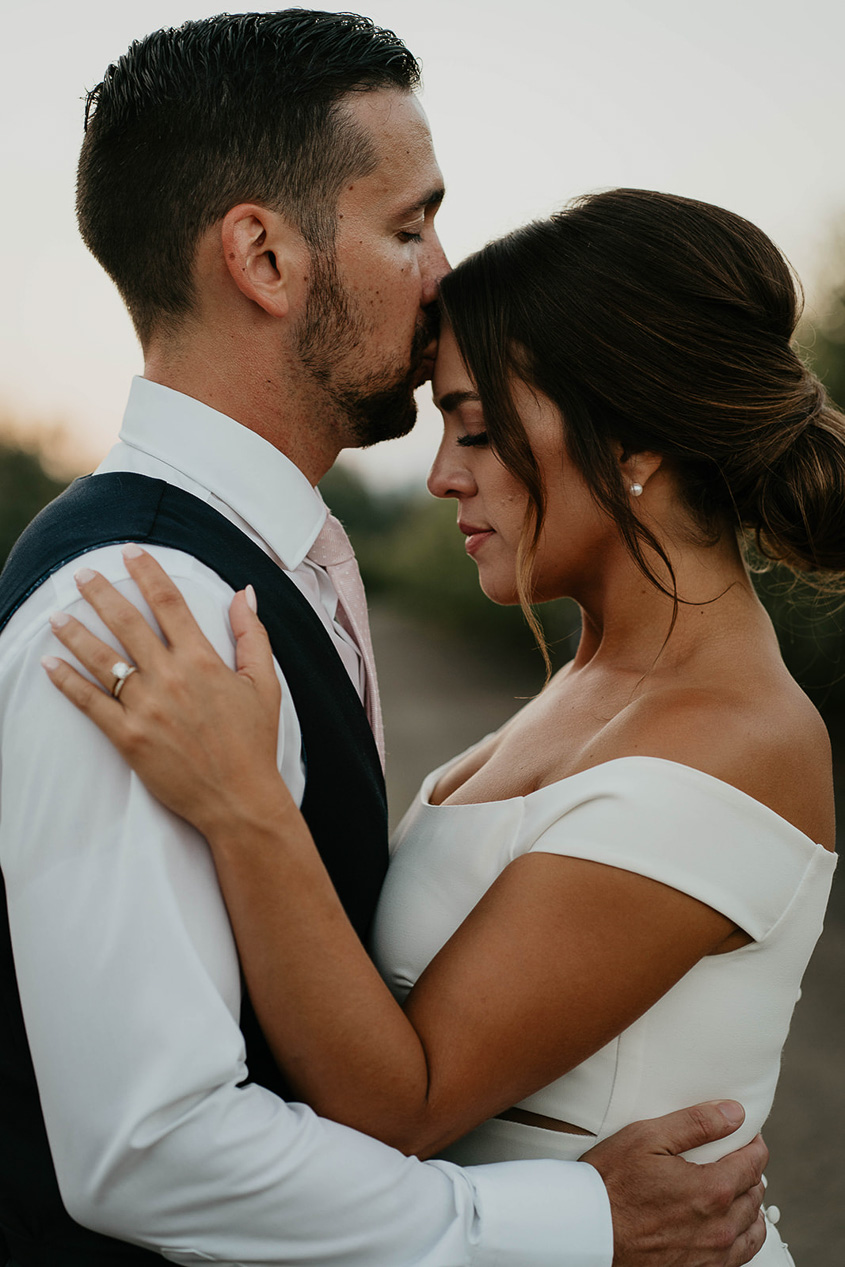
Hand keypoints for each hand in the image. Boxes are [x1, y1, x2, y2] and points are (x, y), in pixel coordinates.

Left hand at [42, 545, 286, 840]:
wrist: (240, 799)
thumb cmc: (255, 742)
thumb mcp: (264, 683)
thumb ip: (251, 634)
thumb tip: (243, 592)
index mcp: (202, 660)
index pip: (169, 603)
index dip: (147, 573)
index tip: (130, 553)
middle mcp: (170, 677)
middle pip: (126, 623)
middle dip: (101, 593)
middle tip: (82, 573)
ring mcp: (146, 707)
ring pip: (101, 658)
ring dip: (76, 632)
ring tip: (57, 613)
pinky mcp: (128, 737)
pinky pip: (90, 703)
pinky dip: (67, 681)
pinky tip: (51, 663)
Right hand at [582, 1101, 766, 1266]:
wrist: (589, 1232)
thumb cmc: (610, 1184)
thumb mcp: (647, 1138)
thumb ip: (696, 1123)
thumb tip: (734, 1113)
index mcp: (712, 1190)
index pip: (754, 1163)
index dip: (754, 1144)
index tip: (747, 1135)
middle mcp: (720, 1227)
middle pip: (755, 1193)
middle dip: (751, 1170)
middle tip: (738, 1156)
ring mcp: (712, 1254)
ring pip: (753, 1227)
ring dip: (751, 1204)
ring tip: (738, 1189)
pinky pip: (741, 1255)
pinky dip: (744, 1235)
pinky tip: (732, 1224)